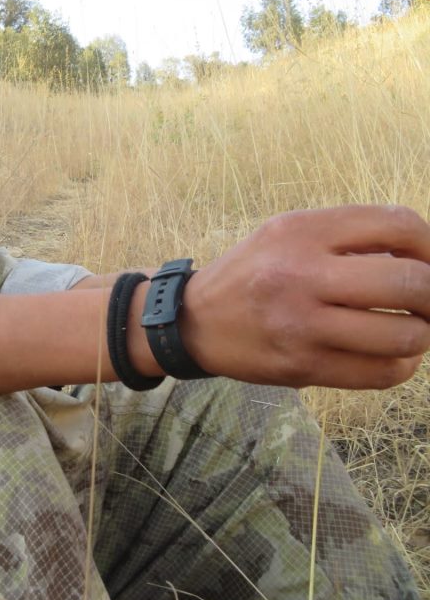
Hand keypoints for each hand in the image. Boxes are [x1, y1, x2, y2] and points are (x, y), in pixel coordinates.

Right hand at [179, 205, 429, 388]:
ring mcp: (302, 325)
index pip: (398, 226)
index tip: (429, 261)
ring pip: (405, 336)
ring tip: (409, 329)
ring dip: (421, 334)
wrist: (193, 322)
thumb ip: (347, 236)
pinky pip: (382, 373)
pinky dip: (402, 365)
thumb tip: (422, 256)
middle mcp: (301, 274)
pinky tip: (391, 354)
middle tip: (426, 302)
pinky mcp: (302, 366)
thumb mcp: (287, 233)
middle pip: (411, 283)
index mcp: (301, 231)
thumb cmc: (252, 274)